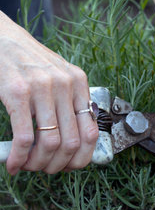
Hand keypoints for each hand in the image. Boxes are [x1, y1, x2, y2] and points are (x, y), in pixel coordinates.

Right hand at [0, 11, 98, 174]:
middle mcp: (65, 84)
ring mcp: (43, 88)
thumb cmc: (31, 62)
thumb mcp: (59, 76)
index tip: (67, 166)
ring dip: (37, 164)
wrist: (5, 41)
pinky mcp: (18, 93)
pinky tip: (13, 162)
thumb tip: (73, 144)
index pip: (90, 132)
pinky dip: (19, 158)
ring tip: (27, 165)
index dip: (80, 158)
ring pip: (51, 143)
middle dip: (57, 165)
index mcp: (79, 82)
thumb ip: (69, 102)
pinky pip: (25, 138)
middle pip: (71, 143)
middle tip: (43, 168)